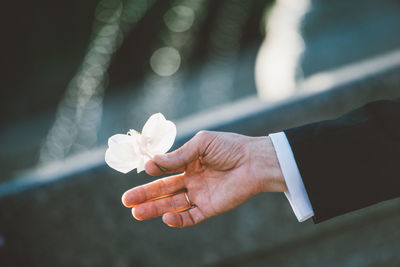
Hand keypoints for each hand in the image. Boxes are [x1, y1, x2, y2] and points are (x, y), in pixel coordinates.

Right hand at [121, 131, 286, 227]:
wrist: (255, 161)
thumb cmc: (230, 147)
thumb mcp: (202, 144)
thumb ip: (179, 155)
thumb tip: (152, 162)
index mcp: (189, 162)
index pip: (165, 170)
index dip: (153, 171)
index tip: (145, 168)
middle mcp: (192, 180)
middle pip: (164, 190)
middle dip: (145, 195)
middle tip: (126, 201)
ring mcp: (200, 195)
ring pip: (172, 205)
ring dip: (155, 209)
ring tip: (135, 213)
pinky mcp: (210, 208)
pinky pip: (191, 217)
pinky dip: (178, 220)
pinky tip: (166, 217)